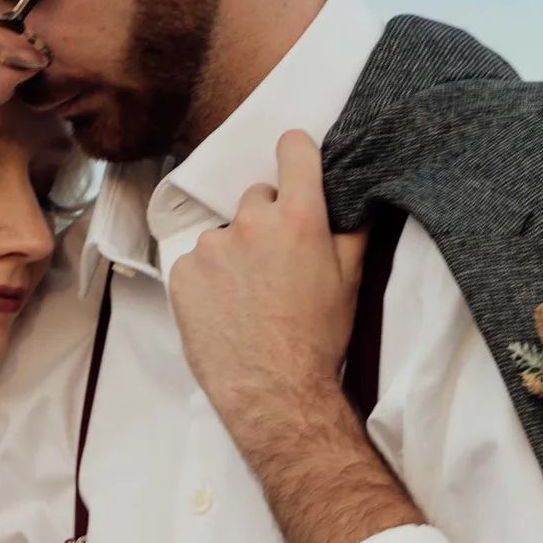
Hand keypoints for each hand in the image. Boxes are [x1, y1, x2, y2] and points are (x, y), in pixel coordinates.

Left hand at [166, 132, 419, 542]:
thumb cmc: (320, 338)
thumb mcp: (352, 280)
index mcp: (298, 216)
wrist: (276, 395)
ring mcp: (212, 246)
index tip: (295, 165)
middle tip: (279, 264)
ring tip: (251, 297)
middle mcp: (251, 221)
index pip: (292, 148)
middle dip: (268, 221)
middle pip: (258, 197)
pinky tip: (226, 310)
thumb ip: (354, 228)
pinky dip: (209, 279)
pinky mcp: (183, 273)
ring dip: (236, 253)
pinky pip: (197, 262)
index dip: (296, 154)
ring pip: (226, 233)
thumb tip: (359, 194)